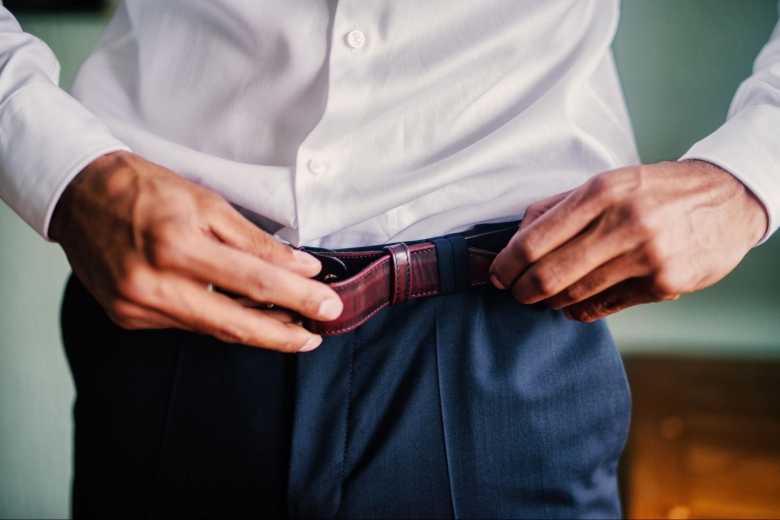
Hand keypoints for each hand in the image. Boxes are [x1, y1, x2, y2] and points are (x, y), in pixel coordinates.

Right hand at [50, 151, 342, 351]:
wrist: (77, 194)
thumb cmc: (146, 189)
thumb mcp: (208, 203)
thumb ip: (256, 242)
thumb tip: (302, 267)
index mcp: (176, 245)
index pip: (253, 281)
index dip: (297, 297)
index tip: (328, 307)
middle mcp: (153, 283)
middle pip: (233, 323)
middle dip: (281, 335)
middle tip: (315, 337)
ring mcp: (136, 306)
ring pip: (210, 329)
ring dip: (253, 330)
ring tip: (288, 328)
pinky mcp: (127, 317)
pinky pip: (186, 325)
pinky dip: (217, 321)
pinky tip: (242, 316)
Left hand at [489, 160, 767, 321]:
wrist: (728, 200)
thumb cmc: (657, 191)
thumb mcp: (609, 182)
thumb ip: (559, 206)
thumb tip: (517, 235)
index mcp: (602, 192)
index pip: (535, 239)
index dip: (508, 264)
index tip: (498, 274)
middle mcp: (623, 223)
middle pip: (549, 274)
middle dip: (522, 290)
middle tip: (515, 292)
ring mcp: (646, 257)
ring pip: (575, 294)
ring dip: (550, 301)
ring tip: (543, 297)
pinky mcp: (664, 284)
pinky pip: (605, 306)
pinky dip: (581, 309)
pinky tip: (574, 304)